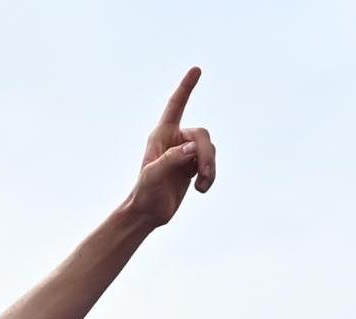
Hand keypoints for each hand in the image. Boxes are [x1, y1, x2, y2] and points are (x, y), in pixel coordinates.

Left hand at [124, 68, 214, 225]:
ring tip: (202, 187)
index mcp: (161, 134)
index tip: (196, 70)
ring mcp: (186, 152)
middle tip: (204, 175)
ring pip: (209, 149)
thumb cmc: (144, 192)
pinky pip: (211, 163)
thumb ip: (171, 159)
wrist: (148, 212)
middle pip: (202, 135)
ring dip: (210, 168)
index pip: (175, 106)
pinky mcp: (193, 165)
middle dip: (206, 154)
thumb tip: (192, 148)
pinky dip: (210, 175)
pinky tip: (202, 189)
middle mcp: (175, 139)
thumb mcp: (152, 175)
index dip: (186, 88)